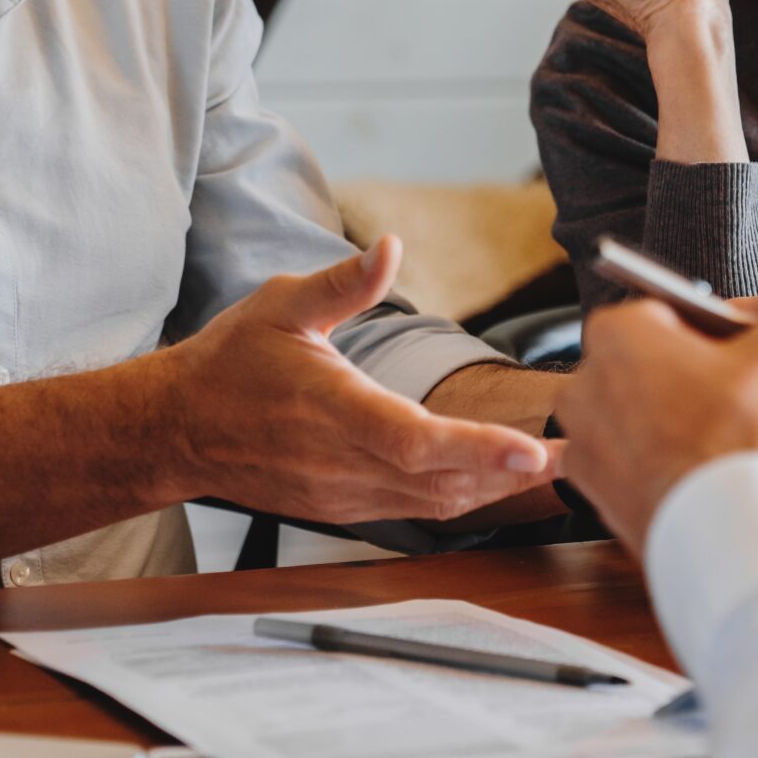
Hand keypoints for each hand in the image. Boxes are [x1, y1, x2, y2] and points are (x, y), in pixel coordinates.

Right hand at [164, 237, 554, 521]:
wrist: (177, 429)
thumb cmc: (230, 363)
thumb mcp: (280, 306)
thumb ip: (342, 283)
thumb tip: (389, 247)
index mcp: (332, 409)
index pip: (414, 439)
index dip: (476, 449)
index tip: (530, 448)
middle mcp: (342, 462)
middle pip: (442, 480)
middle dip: (513, 470)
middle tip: (579, 452)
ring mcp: (344, 494)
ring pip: (436, 503)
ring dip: (495, 486)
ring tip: (553, 464)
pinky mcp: (344, 508)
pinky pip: (416, 510)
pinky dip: (462, 495)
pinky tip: (496, 477)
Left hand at [555, 282, 757, 550]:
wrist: (715, 533)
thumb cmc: (737, 434)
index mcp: (617, 330)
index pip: (680, 315)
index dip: (727, 341)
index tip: (752, 365)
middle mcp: (584, 377)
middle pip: (666, 367)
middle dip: (715, 385)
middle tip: (756, 407)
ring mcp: (581, 434)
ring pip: (653, 415)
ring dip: (695, 424)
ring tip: (740, 444)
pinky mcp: (589, 483)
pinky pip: (637, 459)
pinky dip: (669, 462)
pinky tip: (707, 473)